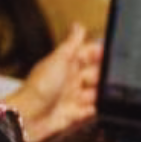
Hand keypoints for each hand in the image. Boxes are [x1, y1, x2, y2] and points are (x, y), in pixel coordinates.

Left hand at [3, 24, 102, 141]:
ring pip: (94, 93)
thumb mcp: (59, 59)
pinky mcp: (72, 115)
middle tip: (110, 75)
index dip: (98, 52)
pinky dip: (96, 110)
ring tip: (108, 92)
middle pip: (93, 74)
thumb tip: (78, 25)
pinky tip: (101, 107)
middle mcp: (69, 80)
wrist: (28, 116)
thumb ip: (71, 43)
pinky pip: (89, 112)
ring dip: (101, 92)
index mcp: (65, 64)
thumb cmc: (39, 86)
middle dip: (102, 74)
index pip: (86, 54)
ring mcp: (70, 98)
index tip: (112, 52)